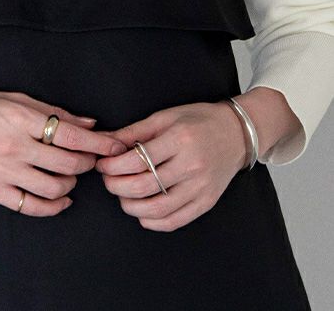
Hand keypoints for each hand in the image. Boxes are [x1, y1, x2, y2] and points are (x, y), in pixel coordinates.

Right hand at [0, 89, 127, 216]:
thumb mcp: (13, 98)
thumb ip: (52, 111)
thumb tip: (89, 124)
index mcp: (20, 117)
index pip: (71, 135)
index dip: (100, 143)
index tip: (117, 146)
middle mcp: (14, 146)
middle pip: (69, 164)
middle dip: (89, 163)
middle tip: (91, 160)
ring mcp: (3, 171)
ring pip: (55, 187)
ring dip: (72, 183)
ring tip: (71, 176)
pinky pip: (32, 206)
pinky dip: (54, 206)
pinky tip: (61, 198)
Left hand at [95, 101, 248, 231]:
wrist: (236, 133)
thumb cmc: (198, 120)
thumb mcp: (164, 117)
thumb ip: (134, 132)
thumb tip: (105, 141)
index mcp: (179, 140)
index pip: (137, 160)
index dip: (113, 166)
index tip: (102, 165)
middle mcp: (191, 166)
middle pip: (143, 186)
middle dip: (116, 186)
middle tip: (107, 180)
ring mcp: (200, 187)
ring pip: (157, 209)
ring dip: (130, 206)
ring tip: (122, 195)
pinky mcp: (206, 202)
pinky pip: (176, 220)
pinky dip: (153, 221)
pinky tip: (142, 213)